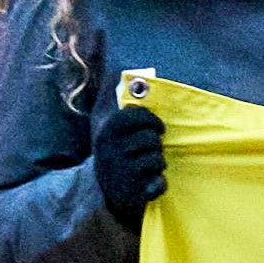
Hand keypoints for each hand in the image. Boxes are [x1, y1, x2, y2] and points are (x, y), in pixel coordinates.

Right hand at [88, 96, 169, 216]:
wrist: (104, 196)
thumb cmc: (112, 151)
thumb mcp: (103, 122)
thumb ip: (111, 94)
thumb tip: (114, 67)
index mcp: (106, 131)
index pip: (136, 116)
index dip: (152, 120)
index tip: (157, 128)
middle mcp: (110, 151)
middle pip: (151, 139)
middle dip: (155, 145)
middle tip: (147, 151)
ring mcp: (121, 174)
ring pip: (158, 160)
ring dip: (158, 164)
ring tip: (146, 168)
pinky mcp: (132, 195)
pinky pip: (159, 184)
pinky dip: (159, 185)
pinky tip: (148, 185)